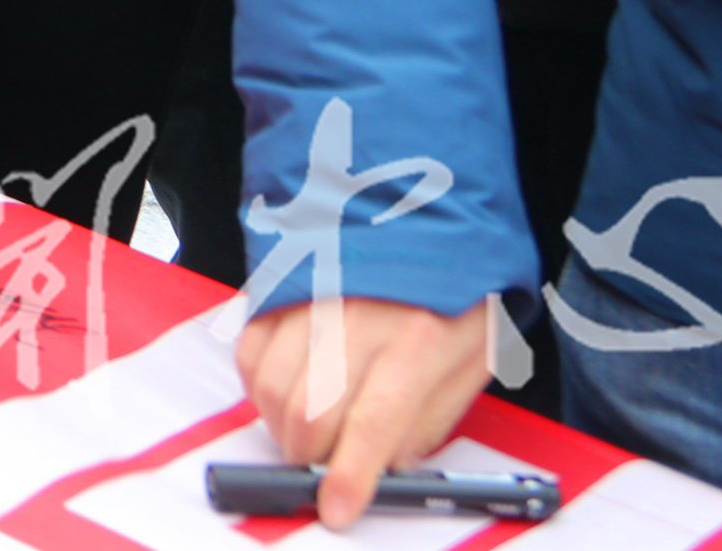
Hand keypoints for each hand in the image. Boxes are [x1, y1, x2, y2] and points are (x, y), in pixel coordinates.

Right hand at [238, 298, 501, 529]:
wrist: (424, 212)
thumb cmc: (455, 292)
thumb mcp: (472, 359)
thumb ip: (429, 417)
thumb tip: (386, 466)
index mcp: (419, 337)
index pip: (374, 421)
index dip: (350, 474)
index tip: (335, 508)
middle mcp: (356, 315)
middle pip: (309, 411)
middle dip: (311, 460)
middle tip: (326, 471)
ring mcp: (309, 297)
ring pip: (269, 388)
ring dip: (283, 429)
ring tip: (310, 431)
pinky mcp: (279, 288)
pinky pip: (249, 355)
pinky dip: (260, 390)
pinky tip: (290, 392)